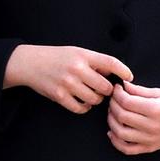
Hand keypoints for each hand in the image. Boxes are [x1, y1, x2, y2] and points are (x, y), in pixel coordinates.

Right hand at [4, 45, 133, 113]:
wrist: (30, 63)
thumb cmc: (57, 57)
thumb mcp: (77, 52)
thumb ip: (94, 61)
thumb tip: (114, 73)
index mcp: (83, 55)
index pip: (110, 62)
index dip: (123, 71)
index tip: (129, 77)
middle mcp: (76, 69)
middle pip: (105, 86)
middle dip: (107, 90)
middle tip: (104, 89)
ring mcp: (67, 83)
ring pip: (94, 99)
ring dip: (96, 99)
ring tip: (92, 94)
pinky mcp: (59, 96)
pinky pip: (80, 108)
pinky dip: (84, 107)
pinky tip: (83, 102)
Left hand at [107, 81, 159, 154]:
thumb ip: (139, 90)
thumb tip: (123, 86)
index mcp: (155, 109)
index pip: (127, 102)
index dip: (117, 94)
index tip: (117, 89)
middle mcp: (152, 126)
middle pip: (122, 116)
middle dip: (113, 105)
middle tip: (113, 99)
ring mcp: (150, 139)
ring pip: (121, 133)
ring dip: (111, 122)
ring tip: (112, 113)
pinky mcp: (149, 148)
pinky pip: (127, 149)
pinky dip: (116, 142)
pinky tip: (113, 132)